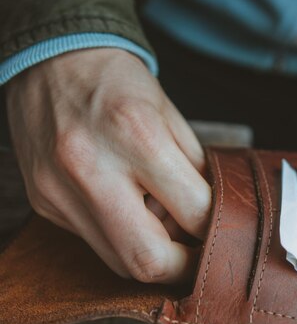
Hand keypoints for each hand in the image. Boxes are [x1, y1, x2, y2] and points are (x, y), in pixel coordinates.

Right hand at [6, 48, 210, 283]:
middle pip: (148, 260)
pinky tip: (128, 209)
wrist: (49, 56)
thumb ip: (194, 172)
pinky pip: (95, 242)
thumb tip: (211, 220)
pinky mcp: (44, 203)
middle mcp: (91, 167)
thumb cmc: (118, 83)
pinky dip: (121, 237)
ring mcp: (60, 191)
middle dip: (183, 267)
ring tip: (162, 223)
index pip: (195, 213)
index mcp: (137, 135)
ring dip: (151, 254)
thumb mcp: (171, 116)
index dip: (218, 230)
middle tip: (198, 253)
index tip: (225, 232)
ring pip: (119, 262)